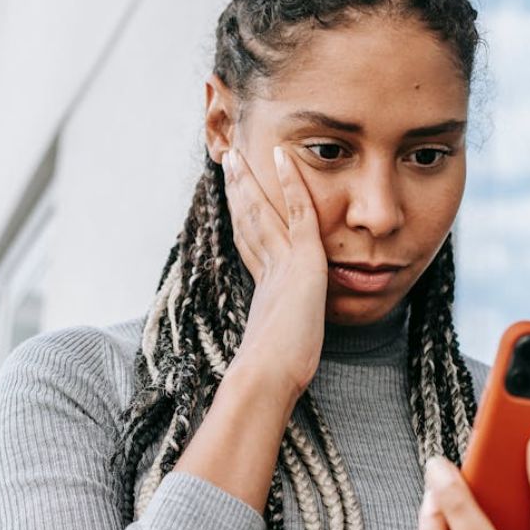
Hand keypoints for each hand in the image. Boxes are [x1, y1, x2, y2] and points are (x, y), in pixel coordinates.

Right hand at [222, 146, 328, 398]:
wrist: (269, 374)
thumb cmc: (274, 376)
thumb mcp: (281, 353)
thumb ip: (279, 344)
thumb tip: (270, 363)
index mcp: (262, 289)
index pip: (250, 244)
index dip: (242, 218)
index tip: (235, 200)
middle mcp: (266, 270)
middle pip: (248, 220)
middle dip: (238, 190)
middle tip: (228, 162)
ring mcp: (281, 262)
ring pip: (262, 210)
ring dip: (250, 179)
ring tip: (239, 154)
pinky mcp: (301, 259)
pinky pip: (298, 211)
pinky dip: (291, 182)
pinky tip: (284, 157)